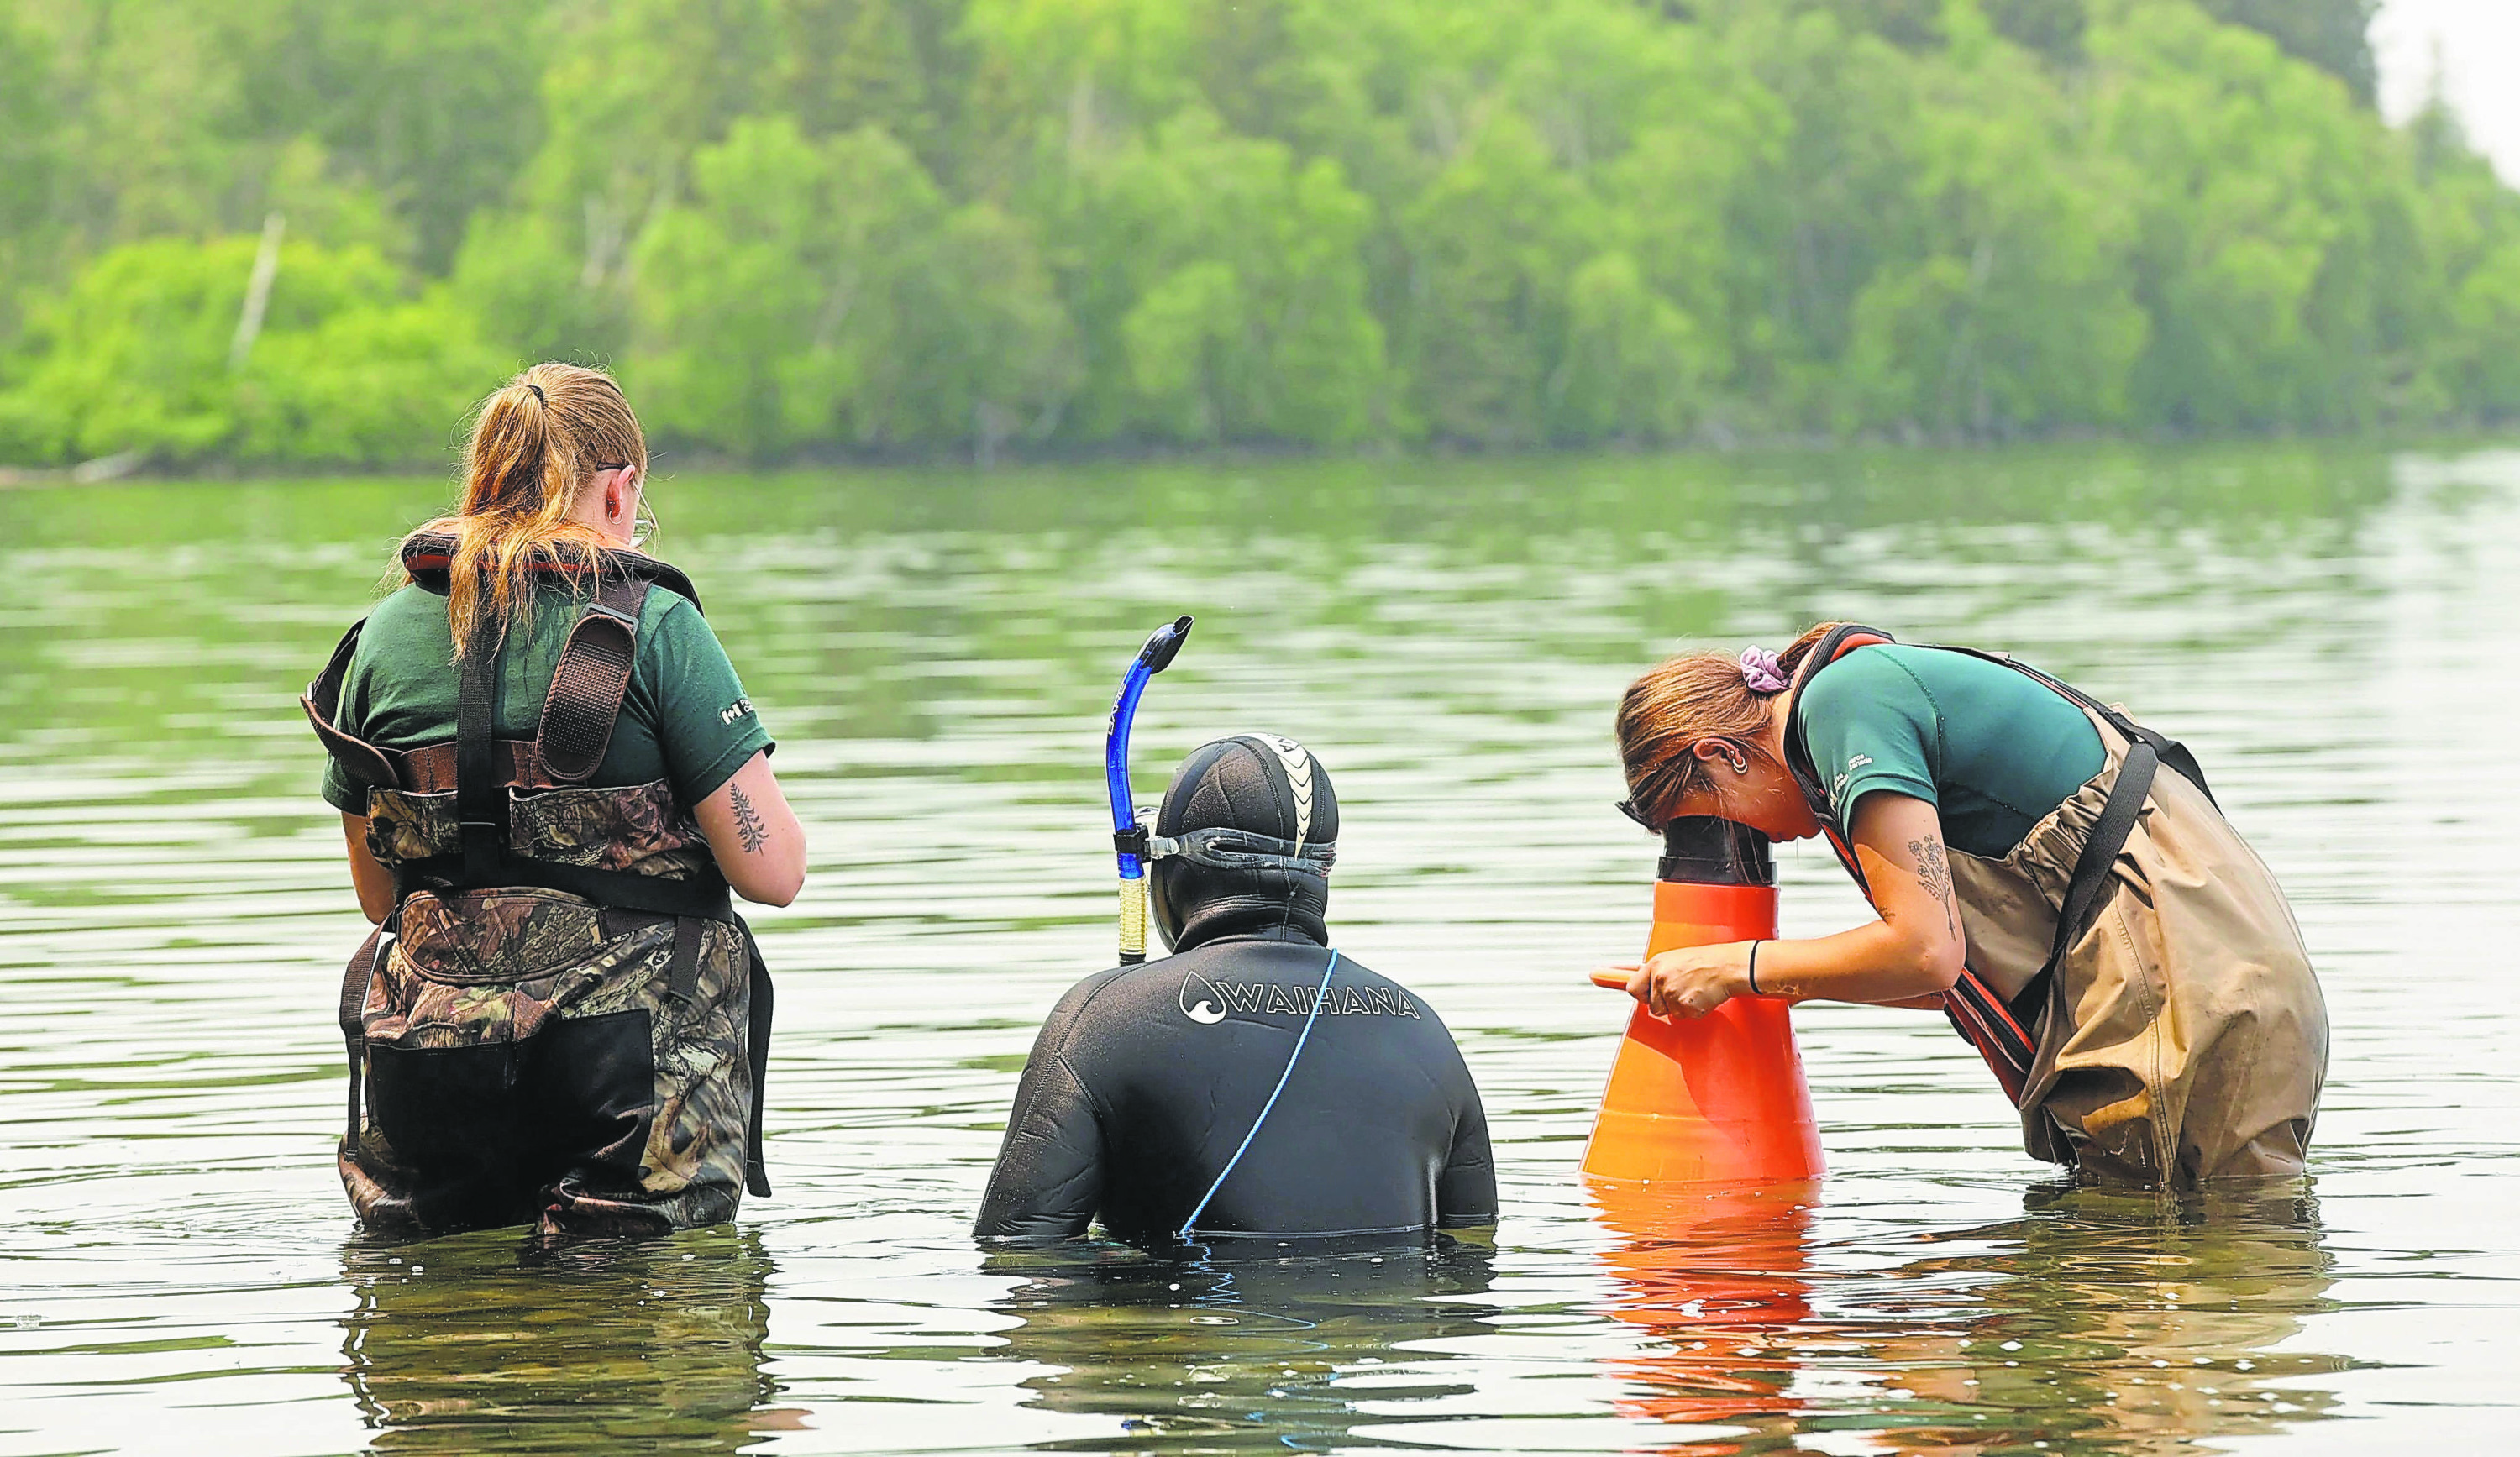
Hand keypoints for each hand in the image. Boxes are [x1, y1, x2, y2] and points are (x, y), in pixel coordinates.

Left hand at [1601, 943, 1750, 1019]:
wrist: (1728, 967)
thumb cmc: (1704, 961)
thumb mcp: (1674, 959)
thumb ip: (1654, 970)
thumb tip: (1627, 975)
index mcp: (1657, 965)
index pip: (1632, 986)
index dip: (1634, 992)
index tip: (1594, 976)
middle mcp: (1661, 979)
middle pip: (1651, 1005)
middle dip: (1663, 1001)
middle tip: (1680, 988)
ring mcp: (1672, 994)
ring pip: (1668, 1012)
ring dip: (1679, 1006)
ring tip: (1693, 990)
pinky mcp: (1686, 1007)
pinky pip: (1684, 1016)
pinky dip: (1693, 1011)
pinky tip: (1701, 997)